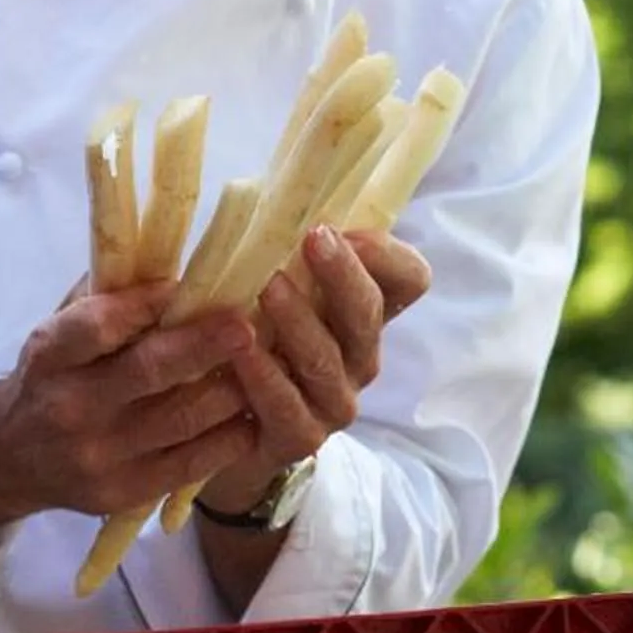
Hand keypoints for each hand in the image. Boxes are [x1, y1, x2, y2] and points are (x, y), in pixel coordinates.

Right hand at [0, 282, 257, 544]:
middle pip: (148, 372)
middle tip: (247, 323)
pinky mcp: (123, 492)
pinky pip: (192, 462)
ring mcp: (98, 456)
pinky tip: (256, 407)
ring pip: (182, 418)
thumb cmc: (53, 376)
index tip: (188, 285)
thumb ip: (109, 300)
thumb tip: (178, 261)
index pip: (98, 325)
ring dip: (232, 386)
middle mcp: (71, 407)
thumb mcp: (60, 332)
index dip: (146, 304)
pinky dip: (232, 433)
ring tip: (267, 359)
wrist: (10, 458)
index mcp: (51, 355)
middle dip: (205, 345)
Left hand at [197, 226, 431, 515]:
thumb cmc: (249, 342)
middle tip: (312, 238)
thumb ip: (284, 255)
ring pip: (327, 356)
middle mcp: (360, 356)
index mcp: (362, 314)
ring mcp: (335, 400)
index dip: (386, 253)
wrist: (223, 433)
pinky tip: (241, 348)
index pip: (408, 279)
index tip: (344, 229)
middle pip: (370, 311)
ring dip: (299, 318)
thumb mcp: (272, 291)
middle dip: (343, 273)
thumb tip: (265, 195)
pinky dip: (264, 373)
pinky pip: (287, 403)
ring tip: (268, 287)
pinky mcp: (301, 437)